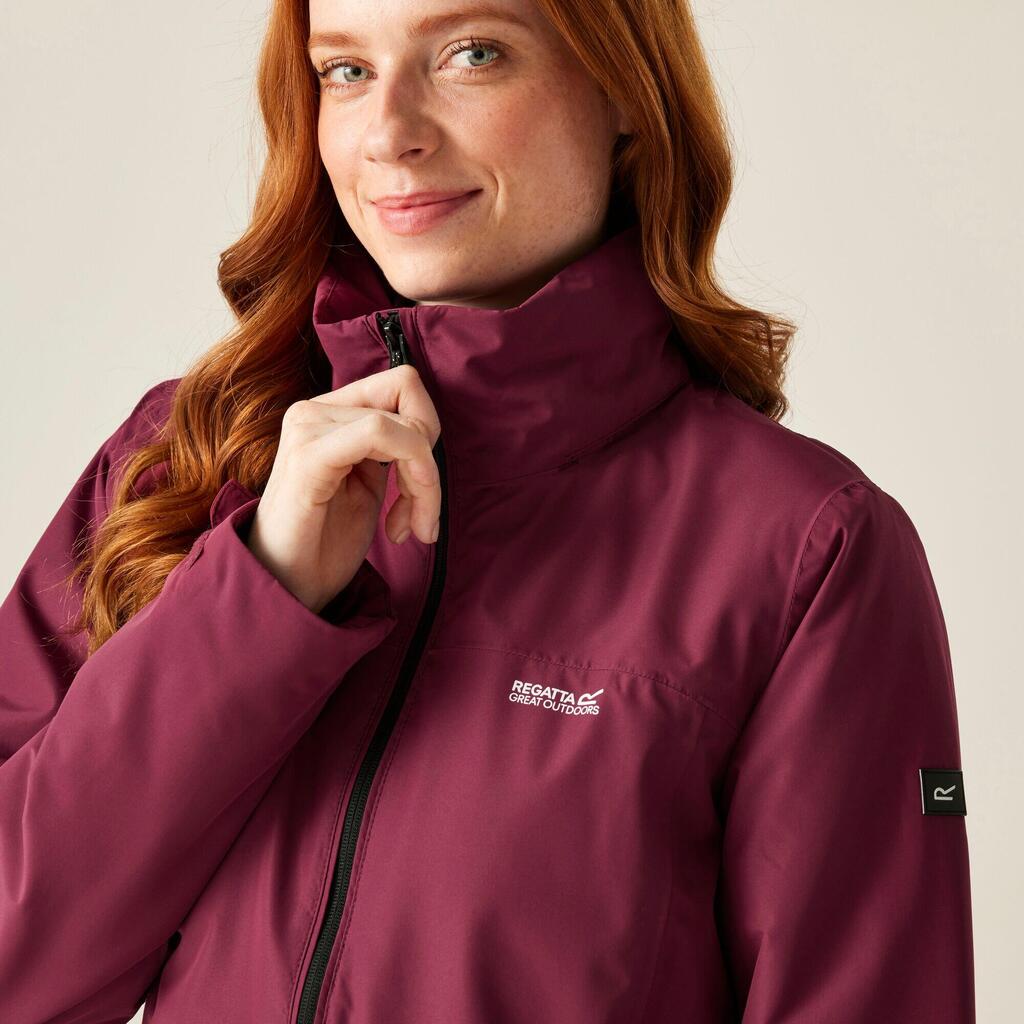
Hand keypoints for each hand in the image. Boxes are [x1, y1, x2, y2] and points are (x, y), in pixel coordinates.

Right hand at [244, 364, 441, 613]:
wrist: (287, 588)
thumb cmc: (326, 541)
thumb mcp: (369, 480)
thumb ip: (393, 446)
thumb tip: (426, 424)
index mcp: (328, 413)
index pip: (400, 383)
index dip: (428, 427)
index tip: (422, 485)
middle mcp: (313, 410)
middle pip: (408, 392)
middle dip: (429, 457)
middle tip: (419, 511)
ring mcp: (307, 427)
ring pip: (403, 423)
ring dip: (425, 482)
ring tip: (409, 525)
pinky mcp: (309, 454)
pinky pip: (382, 434)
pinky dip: (412, 478)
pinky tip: (399, 526)